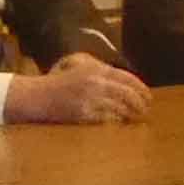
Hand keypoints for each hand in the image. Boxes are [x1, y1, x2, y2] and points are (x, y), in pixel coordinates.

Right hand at [15, 51, 150, 126]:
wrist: (35, 96)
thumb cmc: (56, 79)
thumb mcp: (75, 62)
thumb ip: (97, 65)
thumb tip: (120, 76)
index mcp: (94, 68)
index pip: (127, 78)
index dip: (141, 88)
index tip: (148, 96)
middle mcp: (95, 83)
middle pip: (127, 94)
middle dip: (140, 103)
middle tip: (146, 109)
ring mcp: (90, 100)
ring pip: (120, 108)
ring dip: (130, 114)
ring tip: (135, 116)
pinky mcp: (84, 115)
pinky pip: (108, 119)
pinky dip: (116, 120)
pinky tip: (120, 122)